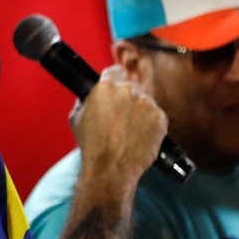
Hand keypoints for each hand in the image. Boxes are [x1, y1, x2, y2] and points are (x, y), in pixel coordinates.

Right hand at [73, 65, 167, 211]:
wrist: (110, 168)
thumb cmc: (93, 146)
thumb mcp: (77, 117)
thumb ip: (87, 100)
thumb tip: (92, 96)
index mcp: (106, 87)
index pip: (116, 71)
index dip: (116, 79)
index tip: (116, 88)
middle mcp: (128, 90)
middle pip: (132, 87)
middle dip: (128, 99)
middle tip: (121, 117)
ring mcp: (147, 103)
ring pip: (146, 101)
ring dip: (140, 112)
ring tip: (130, 130)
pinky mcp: (160, 118)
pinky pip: (157, 116)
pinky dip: (151, 125)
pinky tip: (140, 136)